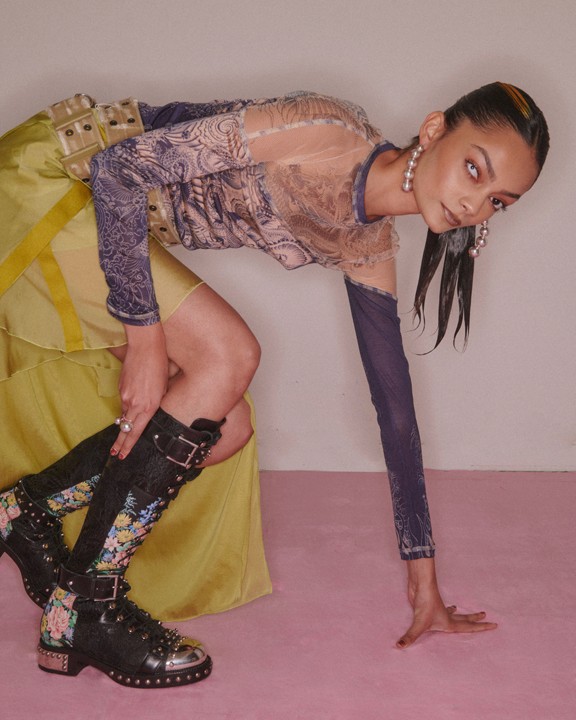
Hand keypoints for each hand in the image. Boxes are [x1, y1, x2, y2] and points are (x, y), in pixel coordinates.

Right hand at [111, 323, 168, 457]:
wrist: (145, 346)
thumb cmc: (160, 365)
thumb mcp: (164, 388)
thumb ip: (156, 404)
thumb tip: (151, 412)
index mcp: (149, 406)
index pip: (135, 432)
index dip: (128, 445)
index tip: (122, 455)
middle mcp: (135, 403)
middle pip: (124, 428)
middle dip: (120, 442)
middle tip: (115, 453)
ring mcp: (125, 395)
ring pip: (124, 413)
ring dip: (126, 420)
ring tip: (124, 431)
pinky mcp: (121, 386)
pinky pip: (123, 400)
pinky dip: (127, 404)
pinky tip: (133, 400)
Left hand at [396, 558, 496, 648]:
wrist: (421, 584)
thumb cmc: (424, 603)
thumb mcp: (418, 623)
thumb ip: (410, 636)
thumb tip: (399, 646)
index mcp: (449, 622)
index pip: (469, 627)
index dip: (482, 628)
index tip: (495, 625)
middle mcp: (446, 616)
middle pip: (465, 619)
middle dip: (476, 620)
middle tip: (486, 616)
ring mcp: (439, 610)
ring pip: (454, 613)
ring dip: (461, 614)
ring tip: (463, 612)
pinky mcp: (430, 606)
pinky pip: (444, 609)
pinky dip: (448, 610)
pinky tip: (448, 608)